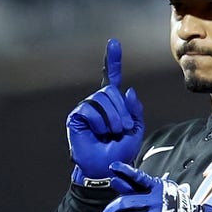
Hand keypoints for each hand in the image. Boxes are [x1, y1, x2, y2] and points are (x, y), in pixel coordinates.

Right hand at [66, 39, 144, 186]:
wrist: (106, 169)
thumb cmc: (120, 152)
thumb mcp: (135, 130)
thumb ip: (135, 110)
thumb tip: (128, 90)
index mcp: (112, 104)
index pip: (111, 78)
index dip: (113, 61)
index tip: (114, 43)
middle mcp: (98, 103)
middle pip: (111, 91)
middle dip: (122, 111)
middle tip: (122, 129)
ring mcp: (86, 108)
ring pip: (102, 99)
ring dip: (113, 118)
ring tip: (112, 133)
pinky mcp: (76, 116)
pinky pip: (90, 110)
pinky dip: (100, 123)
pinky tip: (99, 133)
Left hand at [102, 162, 211, 211]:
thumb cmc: (175, 208)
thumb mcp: (162, 193)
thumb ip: (139, 189)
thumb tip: (116, 181)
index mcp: (158, 188)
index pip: (139, 177)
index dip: (125, 171)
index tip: (113, 168)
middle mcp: (157, 202)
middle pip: (125, 203)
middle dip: (110, 210)